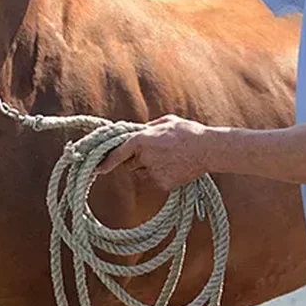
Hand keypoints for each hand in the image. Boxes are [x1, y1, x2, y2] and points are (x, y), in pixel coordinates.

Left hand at [96, 115, 211, 191]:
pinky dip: (160, 175)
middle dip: (136, 159)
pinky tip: (174, 166)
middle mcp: (144, 157)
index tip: (98, 169)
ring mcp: (153, 172)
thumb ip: (148, 128)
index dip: (107, 162)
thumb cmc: (187, 132)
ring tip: (168, 158)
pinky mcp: (163, 184)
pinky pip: (154, 180)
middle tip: (154, 152)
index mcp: (142, 140)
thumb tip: (138, 132)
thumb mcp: (165, 122)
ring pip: (141, 173)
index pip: (118, 152)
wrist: (207, 149)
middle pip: (130, 163)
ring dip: (147, 168)